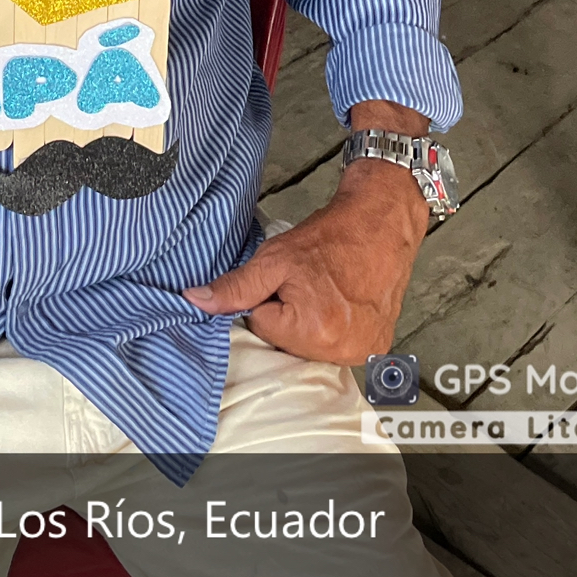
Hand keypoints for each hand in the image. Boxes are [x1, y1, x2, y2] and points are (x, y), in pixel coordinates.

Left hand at [183, 156, 428, 365]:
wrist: (381, 224)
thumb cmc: (331, 238)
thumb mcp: (274, 259)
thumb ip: (234, 287)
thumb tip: (195, 301)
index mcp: (313, 331)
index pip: (260, 328)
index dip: (266, 300)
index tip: (286, 282)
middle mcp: (341, 350)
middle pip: (286, 344)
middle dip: (287, 317)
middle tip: (307, 285)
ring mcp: (363, 352)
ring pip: (310, 348)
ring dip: (310, 325)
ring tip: (326, 292)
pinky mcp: (376, 349)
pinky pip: (336, 348)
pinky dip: (333, 329)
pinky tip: (341, 303)